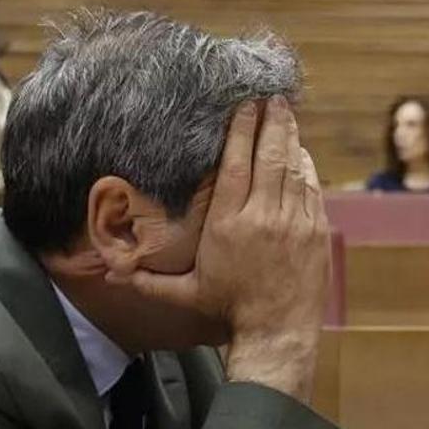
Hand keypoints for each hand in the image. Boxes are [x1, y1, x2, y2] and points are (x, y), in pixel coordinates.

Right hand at [127, 96, 329, 400]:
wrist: (277, 331)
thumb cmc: (230, 309)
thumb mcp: (186, 293)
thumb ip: (149, 279)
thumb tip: (112, 271)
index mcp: (227, 223)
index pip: (235, 164)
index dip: (240, 131)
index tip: (243, 106)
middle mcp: (261, 216)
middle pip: (267, 156)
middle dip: (270, 122)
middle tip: (270, 96)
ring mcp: (293, 221)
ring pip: (292, 168)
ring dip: (289, 137)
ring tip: (285, 112)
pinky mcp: (315, 231)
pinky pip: (311, 189)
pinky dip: (306, 167)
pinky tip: (300, 152)